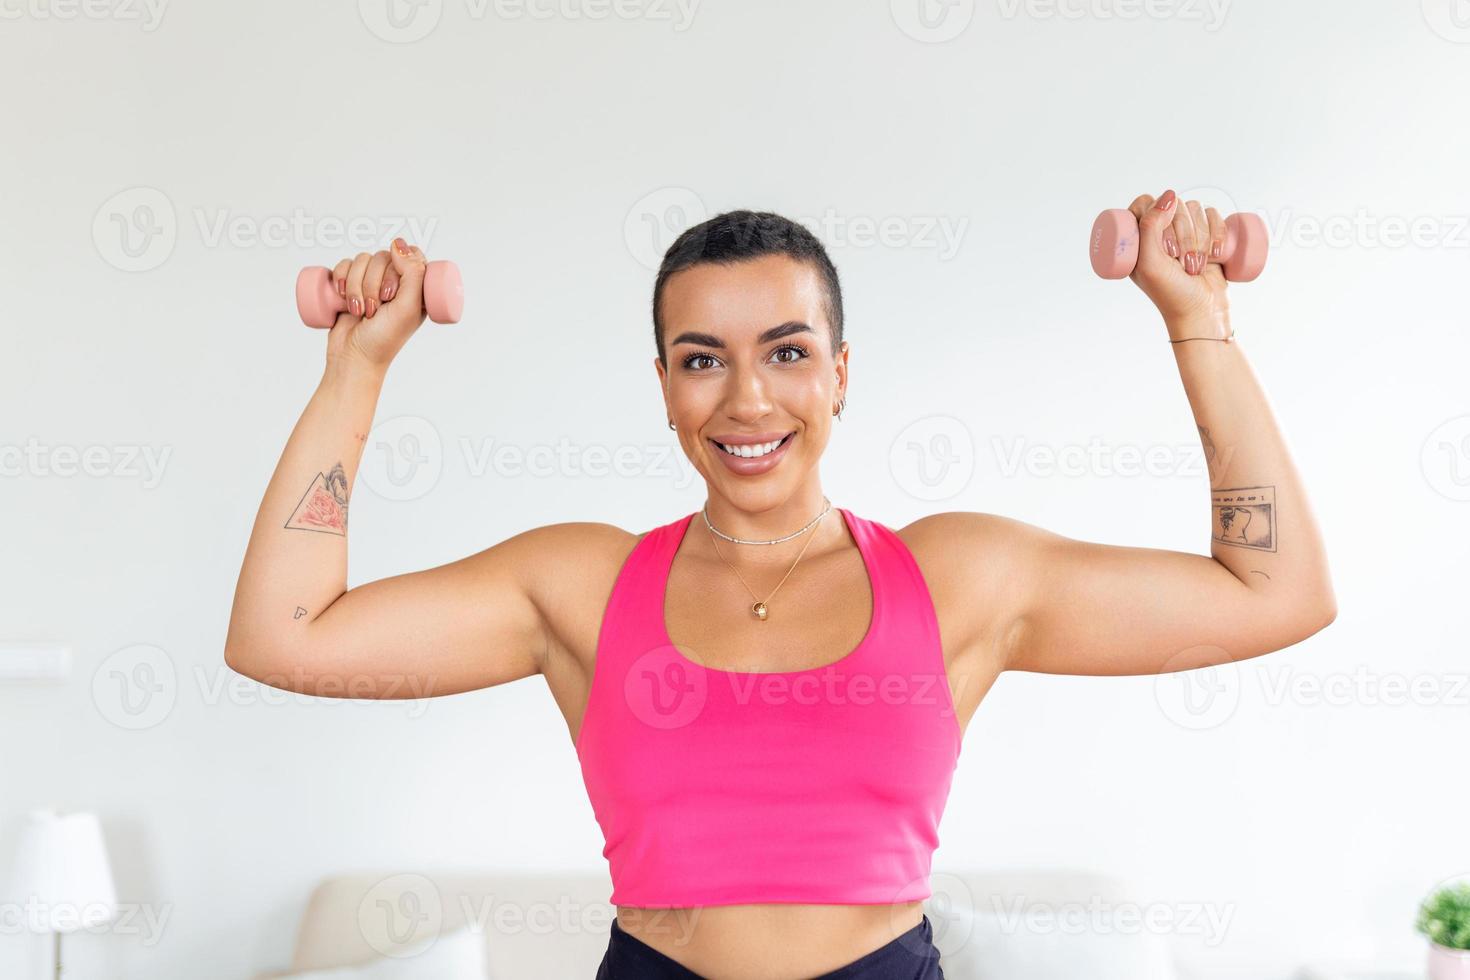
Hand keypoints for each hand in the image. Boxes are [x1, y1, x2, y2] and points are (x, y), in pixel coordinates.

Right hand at [323, 238, 428, 370]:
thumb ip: (413, 274)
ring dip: (356, 285)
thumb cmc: (384, 338)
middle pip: (383, 256)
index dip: (398, 269)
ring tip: (359, 310)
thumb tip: (398, 243)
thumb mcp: (408, 308)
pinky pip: (344, 264)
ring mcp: (371, 282)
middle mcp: (395, 282)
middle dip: (373, 283)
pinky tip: (342, 295)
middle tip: (374, 310)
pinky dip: (341, 278)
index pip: (411, 255)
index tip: (392, 294)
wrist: (352, 356)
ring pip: (362, 259)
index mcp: (416, 287)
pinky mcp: (349, 284)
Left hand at [1126, 190, 1231, 340]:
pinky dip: (1218, 233)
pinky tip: (1215, 254)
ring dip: (1201, 238)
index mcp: (1137, 237)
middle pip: (1174, 205)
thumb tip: (1168, 195)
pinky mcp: (1208, 233)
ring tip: (1196, 265)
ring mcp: (1184, 230)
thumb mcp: (1150, 263)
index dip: (1157, 219)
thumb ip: (1149, 227)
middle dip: (1183, 235)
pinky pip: (1214, 214)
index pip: (1144, 203)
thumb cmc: (1171, 292)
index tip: (1165, 247)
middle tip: (1181, 262)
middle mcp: (1159, 231)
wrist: (1203, 311)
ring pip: (1196, 208)